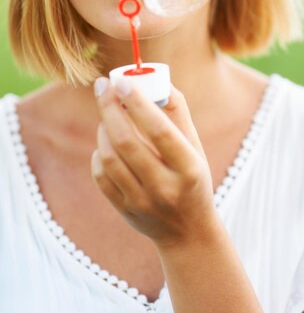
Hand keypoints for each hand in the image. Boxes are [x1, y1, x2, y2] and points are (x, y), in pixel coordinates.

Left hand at [91, 78, 217, 249]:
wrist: (188, 231)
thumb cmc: (192, 177)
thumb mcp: (195, 147)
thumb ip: (178, 113)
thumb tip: (158, 80)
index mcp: (189, 168)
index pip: (159, 130)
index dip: (138, 103)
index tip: (122, 81)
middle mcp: (165, 188)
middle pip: (127, 142)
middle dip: (110, 108)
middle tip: (103, 86)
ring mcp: (142, 202)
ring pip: (110, 157)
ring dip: (103, 128)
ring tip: (107, 115)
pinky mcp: (124, 210)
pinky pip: (101, 175)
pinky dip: (99, 152)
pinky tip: (106, 142)